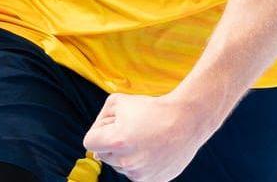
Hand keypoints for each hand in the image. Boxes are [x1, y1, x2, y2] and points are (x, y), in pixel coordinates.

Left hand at [83, 92, 214, 181]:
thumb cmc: (151, 108)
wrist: (186, 120)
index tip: (112, 126)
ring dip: (126, 154)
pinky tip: (152, 150)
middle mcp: (127, 162)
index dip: (99, 131)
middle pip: (104, 155)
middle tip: (131, 130)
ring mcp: (141, 174)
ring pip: (120, 166)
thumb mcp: (117, 102)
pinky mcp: (154, 181)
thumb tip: (96, 139)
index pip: (90, 142)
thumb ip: (100, 119)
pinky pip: (136, 173)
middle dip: (112, 143)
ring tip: (144, 138)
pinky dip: (140, 163)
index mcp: (116, 142)